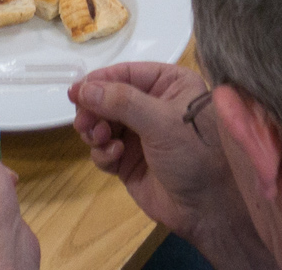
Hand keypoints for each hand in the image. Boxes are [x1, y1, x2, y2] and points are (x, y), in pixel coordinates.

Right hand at [72, 64, 245, 243]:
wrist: (206, 209)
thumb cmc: (194, 155)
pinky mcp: (128, 160)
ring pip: (102, 122)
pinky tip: (114, 156)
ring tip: (100, 138)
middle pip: (109, 97)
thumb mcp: (162, 122)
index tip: (76, 91)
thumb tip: (83, 88)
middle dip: (94, 109)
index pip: (127, 73)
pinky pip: (103, 148)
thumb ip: (122, 102)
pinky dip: (102, 151)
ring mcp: (139, 133)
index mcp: (170, 84)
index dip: (100, 81)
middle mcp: (153, 104)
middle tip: (85, 122)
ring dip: (95, 130)